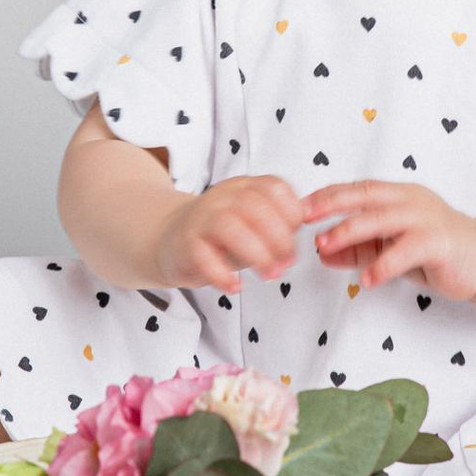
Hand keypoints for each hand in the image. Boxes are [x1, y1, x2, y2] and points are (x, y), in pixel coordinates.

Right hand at [154, 176, 303, 290]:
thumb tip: (305, 237)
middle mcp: (223, 198)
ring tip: (269, 276)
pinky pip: (203, 256)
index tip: (297, 237)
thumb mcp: (253, 224)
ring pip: (230, 227)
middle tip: (287, 264)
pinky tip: (236, 287)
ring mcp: (201, 218)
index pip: (274, 187)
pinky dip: (222, 274)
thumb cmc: (222, 235)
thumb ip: (279, 226)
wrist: (170, 239)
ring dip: (256, 255)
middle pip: (255, 208)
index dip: (292, 212)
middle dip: (279, 239)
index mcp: (244, 188)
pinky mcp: (185, 243)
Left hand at [303, 181, 475, 300]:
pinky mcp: (439, 243)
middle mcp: (410, 201)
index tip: (300, 206)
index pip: (357, 188)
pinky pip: (407, 251)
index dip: (327, 195)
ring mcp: (426, 219)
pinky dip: (384, 264)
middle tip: (305, 220)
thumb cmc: (434, 250)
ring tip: (325, 246)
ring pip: (382, 219)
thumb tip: (320, 252)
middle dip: (332, 206)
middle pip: (365, 197)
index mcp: (398, 195)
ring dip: (350, 232)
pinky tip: (367, 279)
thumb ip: (357, 248)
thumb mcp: (389, 247)